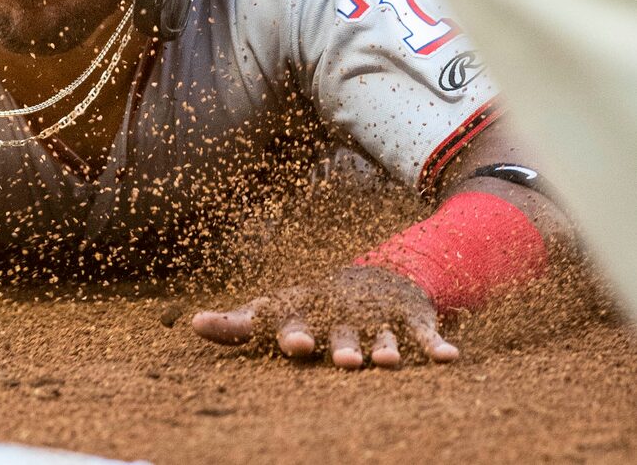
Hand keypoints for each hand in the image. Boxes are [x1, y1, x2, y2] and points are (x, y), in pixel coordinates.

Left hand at [189, 265, 459, 368]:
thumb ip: (237, 324)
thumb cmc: (310, 307)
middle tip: (339, 357)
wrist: (372, 278)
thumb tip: (191, 325)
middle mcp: (342, 318)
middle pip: (341, 334)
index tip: (292, 345)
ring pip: (380, 338)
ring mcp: (378, 319)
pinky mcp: (411, 321)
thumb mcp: (273, 311)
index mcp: (307, 315)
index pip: (296, 324)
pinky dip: (436, 345)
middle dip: (341, 345)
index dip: (292, 334)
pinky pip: (426, 335)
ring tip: (385, 361)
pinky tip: (448, 359)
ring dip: (383, 349)